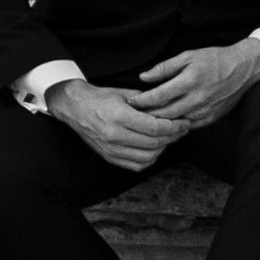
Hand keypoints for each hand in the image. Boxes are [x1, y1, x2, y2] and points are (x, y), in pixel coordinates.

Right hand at [48, 78, 173, 171]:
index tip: (183, 122)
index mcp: (119, 117)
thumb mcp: (125, 94)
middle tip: (182, 129)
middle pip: (153, 144)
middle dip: (172, 137)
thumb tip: (170, 108)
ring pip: (147, 158)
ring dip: (162, 149)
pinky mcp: (109, 157)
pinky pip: (135, 165)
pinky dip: (149, 159)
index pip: (154, 128)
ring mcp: (111, 150)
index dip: (173, 126)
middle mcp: (115, 136)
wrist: (76, 108)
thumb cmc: (101, 97)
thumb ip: (147, 102)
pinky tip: (154, 148)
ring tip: (169, 137)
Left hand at [128, 41, 259, 138]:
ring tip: (144, 120)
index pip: (158, 96)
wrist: (243, 70)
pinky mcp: (209, 119)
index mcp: (189, 81)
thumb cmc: (215, 59)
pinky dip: (175, 125)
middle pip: (163, 114)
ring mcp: (203, 112)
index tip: (130, 101)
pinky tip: (166, 123)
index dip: (141, 100)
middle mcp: (196, 99)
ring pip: (174, 123)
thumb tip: (144, 76)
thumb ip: (165, 68)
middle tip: (131, 115)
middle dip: (145, 115)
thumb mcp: (189, 56)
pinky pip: (187, 126)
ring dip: (158, 123)